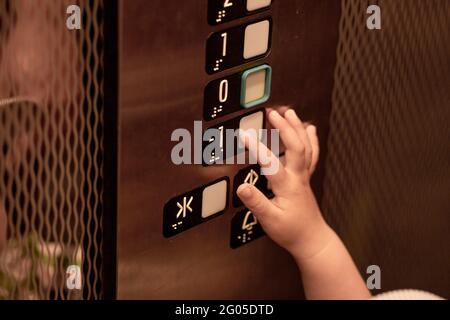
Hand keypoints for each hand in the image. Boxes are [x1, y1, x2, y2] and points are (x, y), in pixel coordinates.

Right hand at [237, 109, 330, 258]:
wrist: (312, 239)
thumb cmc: (291, 231)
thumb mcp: (269, 220)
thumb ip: (256, 202)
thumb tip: (241, 187)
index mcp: (287, 186)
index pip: (271, 163)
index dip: (257, 148)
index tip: (244, 135)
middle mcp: (298, 177)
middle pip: (296, 147)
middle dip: (285, 128)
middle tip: (273, 113)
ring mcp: (304, 176)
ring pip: (306, 147)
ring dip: (297, 128)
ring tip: (289, 113)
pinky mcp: (306, 178)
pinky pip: (311, 154)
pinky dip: (310, 139)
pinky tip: (309, 129)